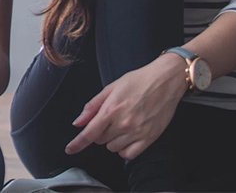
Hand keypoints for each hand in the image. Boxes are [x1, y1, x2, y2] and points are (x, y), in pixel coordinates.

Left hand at [65, 54, 186, 159]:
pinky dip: (124, 149)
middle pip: (100, 140)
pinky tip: (127, 137)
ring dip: (112, 140)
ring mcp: (137, 132)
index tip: (69, 149)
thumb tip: (78, 122)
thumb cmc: (137, 81)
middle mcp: (123, 124)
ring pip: (113, 148)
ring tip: (121, 124)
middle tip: (109, 118)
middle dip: (99, 132)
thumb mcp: (110, 88)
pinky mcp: (149, 138)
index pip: (89, 133)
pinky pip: (129, 155)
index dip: (77, 143)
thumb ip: (92, 106)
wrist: (165, 81)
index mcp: (111, 109)